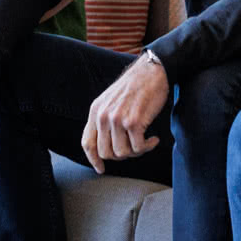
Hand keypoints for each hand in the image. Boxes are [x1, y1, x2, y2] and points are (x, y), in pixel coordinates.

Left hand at [80, 54, 168, 172]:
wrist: (152, 71)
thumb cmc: (135, 86)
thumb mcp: (110, 100)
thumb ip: (104, 118)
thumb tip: (105, 145)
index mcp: (95, 110)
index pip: (87, 143)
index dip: (93, 159)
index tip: (100, 168)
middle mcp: (103, 116)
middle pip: (106, 153)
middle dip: (121, 154)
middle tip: (133, 147)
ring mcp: (118, 119)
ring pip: (122, 153)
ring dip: (136, 151)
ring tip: (145, 141)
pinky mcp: (134, 122)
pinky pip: (138, 148)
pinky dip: (148, 147)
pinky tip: (153, 139)